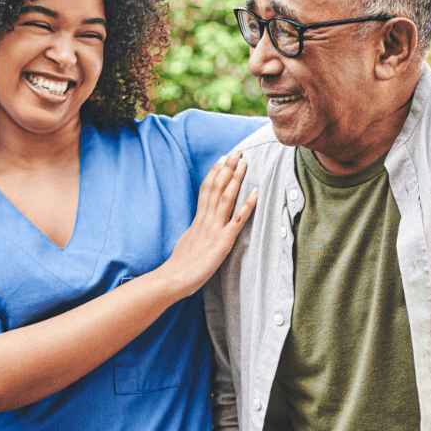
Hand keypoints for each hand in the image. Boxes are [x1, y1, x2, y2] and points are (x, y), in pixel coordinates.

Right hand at [161, 150, 257, 295]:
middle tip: (236, 151)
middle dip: (227, 168)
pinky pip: (238, 219)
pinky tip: (256, 192)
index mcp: (197, 220)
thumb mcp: (187, 242)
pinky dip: (248, 205)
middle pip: (216, 187)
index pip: (206, 190)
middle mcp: (206, 220)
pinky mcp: (223, 241)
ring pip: (226, 197)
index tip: (221, 160)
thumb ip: (195, 232)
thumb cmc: (179, 266)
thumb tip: (197, 228)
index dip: (214, 173)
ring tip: (244, 162)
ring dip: (236, 178)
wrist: (174, 278)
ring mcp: (214, 229)